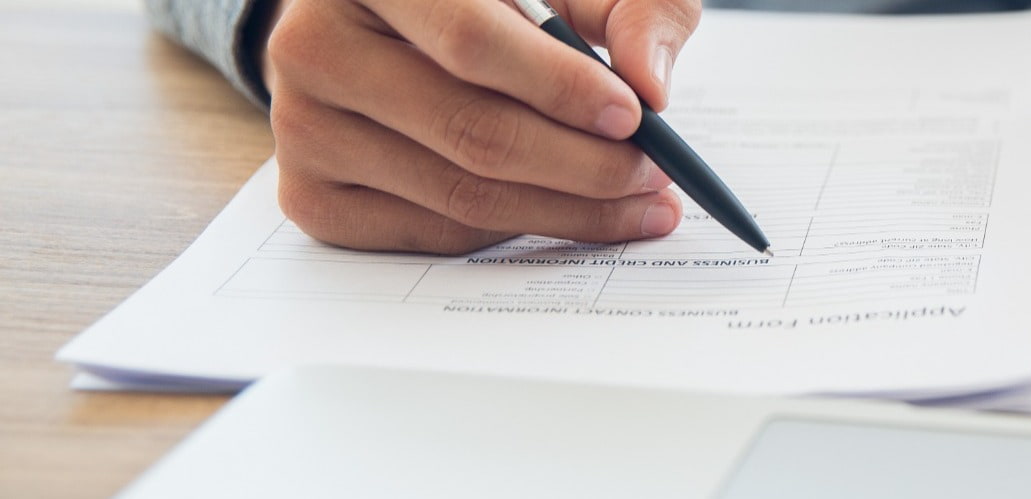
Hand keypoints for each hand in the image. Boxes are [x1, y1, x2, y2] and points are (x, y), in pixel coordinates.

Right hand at [260, 0, 699, 253]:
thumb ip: (629, 6)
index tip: (633, 116)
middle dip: (581, 165)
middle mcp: (311, 44)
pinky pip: (430, 234)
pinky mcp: (308, 194)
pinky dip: (511, 231)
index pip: (471, 40)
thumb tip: (650, 81)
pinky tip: (563, 210)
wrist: (393, 27)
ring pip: (456, 194)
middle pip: (469, 131)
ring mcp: (300, 125)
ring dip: (565, 209)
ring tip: (635, 201)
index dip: (558, 86)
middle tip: (652, 175)